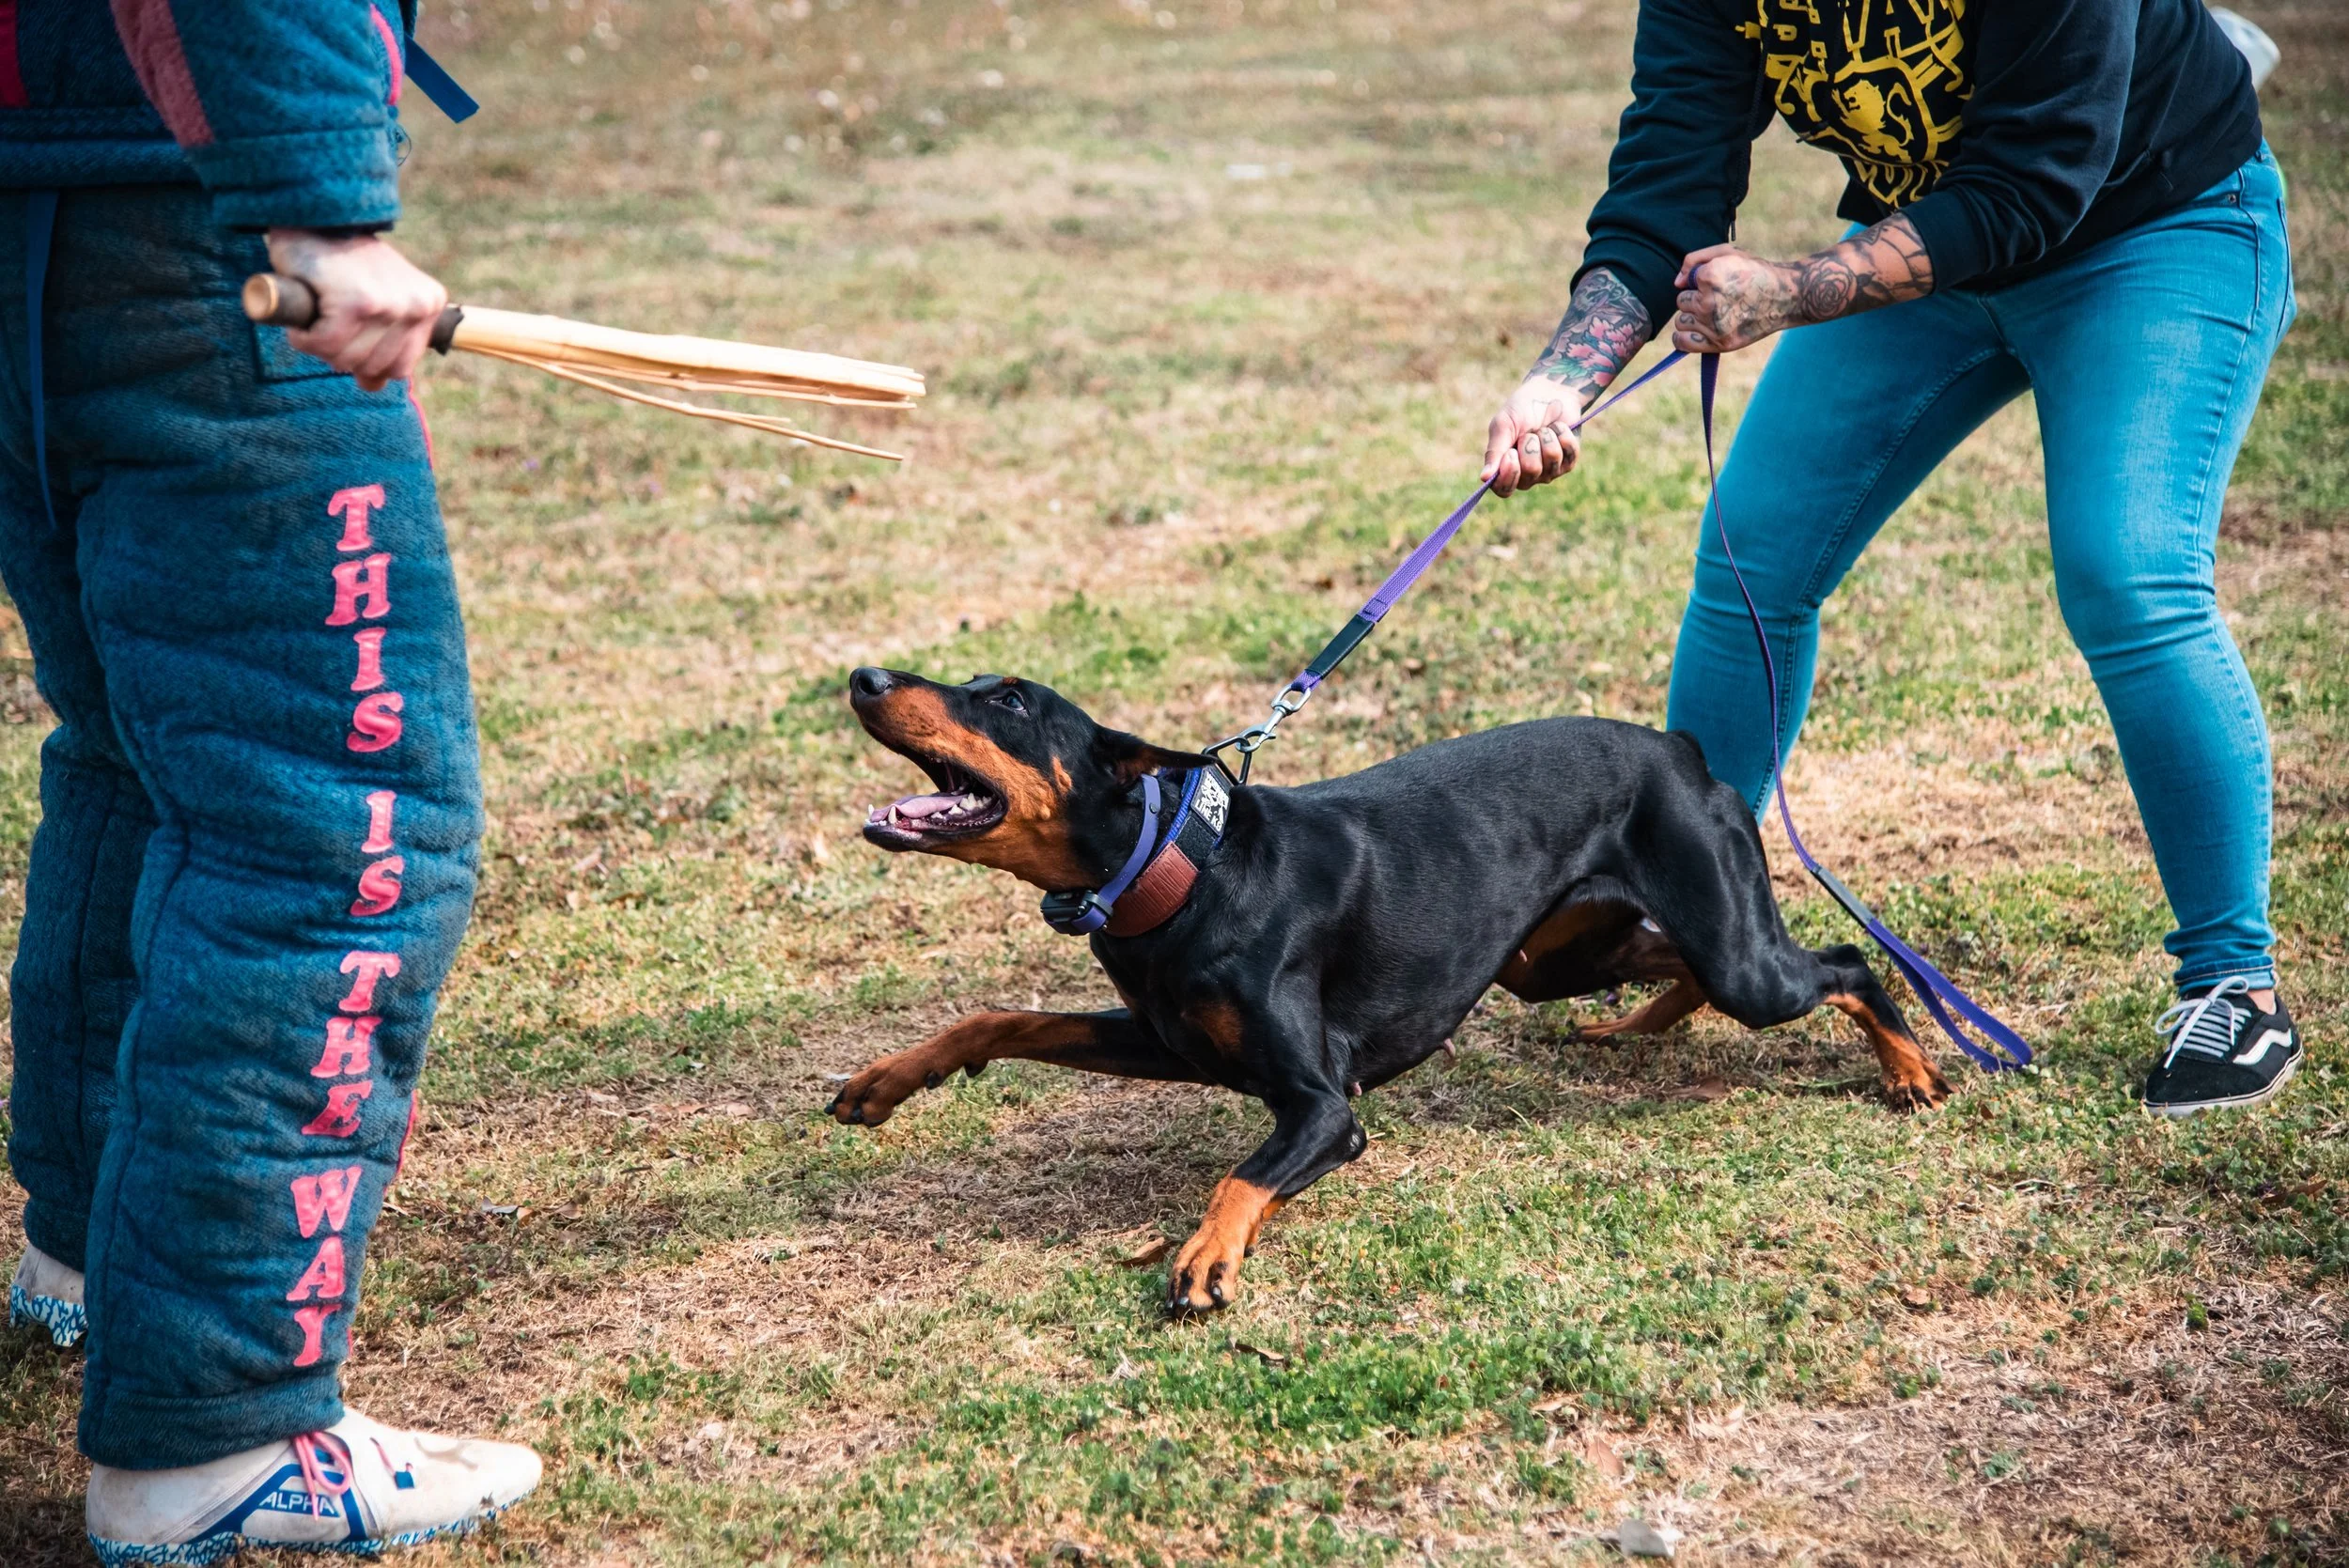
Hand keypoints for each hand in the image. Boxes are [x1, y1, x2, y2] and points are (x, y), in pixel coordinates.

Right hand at [265, 230, 447, 391]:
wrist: (314, 214)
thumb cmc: (340, 259)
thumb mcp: (378, 296)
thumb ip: (385, 340)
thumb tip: (374, 386)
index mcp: (429, 305)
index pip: (399, 367)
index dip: (365, 359)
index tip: (349, 332)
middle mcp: (417, 306)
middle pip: (372, 367)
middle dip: (339, 351)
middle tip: (326, 318)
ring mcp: (389, 306)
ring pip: (346, 359)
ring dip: (320, 345)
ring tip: (317, 312)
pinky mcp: (356, 304)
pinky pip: (323, 345)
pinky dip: (303, 337)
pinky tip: (304, 313)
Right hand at [1480, 375, 1585, 497]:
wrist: (1549, 391)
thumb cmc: (1521, 409)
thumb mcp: (1503, 425)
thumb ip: (1495, 452)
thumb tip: (1484, 477)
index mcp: (1505, 469)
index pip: (1504, 490)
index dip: (1509, 475)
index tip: (1511, 453)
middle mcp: (1527, 475)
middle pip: (1531, 472)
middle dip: (1530, 445)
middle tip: (1528, 433)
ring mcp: (1549, 470)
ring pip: (1551, 460)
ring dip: (1546, 436)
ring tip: (1543, 428)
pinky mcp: (1568, 462)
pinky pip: (1569, 452)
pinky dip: (1562, 433)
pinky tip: (1557, 427)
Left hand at [1672, 244, 1801, 353]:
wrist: (1785, 297)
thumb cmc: (1754, 272)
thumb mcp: (1727, 253)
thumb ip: (1695, 260)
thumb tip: (1677, 283)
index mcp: (1710, 276)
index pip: (1685, 283)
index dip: (1699, 282)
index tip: (1719, 282)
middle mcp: (1709, 303)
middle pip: (1681, 304)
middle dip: (1695, 300)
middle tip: (1720, 299)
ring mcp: (1714, 326)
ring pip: (1681, 322)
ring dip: (1693, 318)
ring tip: (1716, 313)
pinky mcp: (1719, 343)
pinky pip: (1682, 342)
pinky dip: (1683, 338)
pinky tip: (1695, 331)